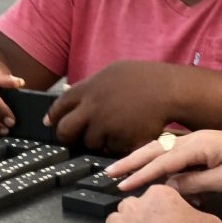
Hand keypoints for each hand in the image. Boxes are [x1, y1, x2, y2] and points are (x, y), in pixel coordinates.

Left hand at [43, 61, 171, 152]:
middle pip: (66, 130)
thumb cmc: (143, 79)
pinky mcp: (119, 140)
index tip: (51, 123)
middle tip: (72, 140)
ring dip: (97, 140)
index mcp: (88, 89)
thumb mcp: (112, 73)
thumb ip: (89, 86)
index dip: (54, 117)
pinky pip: (110, 149)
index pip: (60, 106)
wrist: (169, 90)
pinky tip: (127, 134)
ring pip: (90, 143)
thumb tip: (66, 91)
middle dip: (66, 137)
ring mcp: (105, 126)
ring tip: (114, 129)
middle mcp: (93, 108)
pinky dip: (116, 146)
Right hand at [107, 130, 221, 195]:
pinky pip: (171, 151)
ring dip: (138, 159)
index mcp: (200, 145)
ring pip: (160, 148)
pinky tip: (145, 167)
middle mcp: (193, 138)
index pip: (164, 161)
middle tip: (108, 173)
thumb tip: (170, 186)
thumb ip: (198, 182)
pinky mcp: (201, 146)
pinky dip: (154, 159)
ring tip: (118, 169)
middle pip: (154, 149)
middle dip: (130, 161)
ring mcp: (196, 140)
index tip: (123, 184)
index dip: (142, 174)